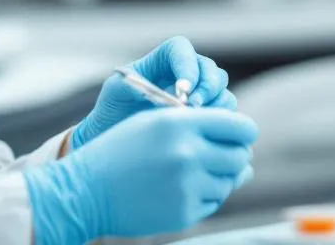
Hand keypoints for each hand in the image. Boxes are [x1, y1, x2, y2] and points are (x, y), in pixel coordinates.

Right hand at [24, 107, 257, 244]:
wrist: (87, 190)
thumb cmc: (121, 151)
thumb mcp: (154, 124)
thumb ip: (200, 130)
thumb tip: (246, 157)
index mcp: (180, 123)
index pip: (240, 126)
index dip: (243, 131)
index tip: (236, 136)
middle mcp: (188, 152)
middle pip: (241, 155)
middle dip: (234, 156)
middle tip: (215, 157)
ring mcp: (188, 185)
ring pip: (230, 181)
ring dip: (217, 177)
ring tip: (187, 174)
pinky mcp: (185, 212)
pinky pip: (213, 202)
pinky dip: (203, 196)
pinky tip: (177, 189)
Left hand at [69, 36, 234, 151]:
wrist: (115, 139)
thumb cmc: (113, 110)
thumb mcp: (115, 92)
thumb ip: (136, 84)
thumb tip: (163, 92)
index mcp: (162, 59)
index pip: (182, 49)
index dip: (187, 65)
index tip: (182, 89)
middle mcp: (185, 74)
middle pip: (210, 69)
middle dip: (207, 87)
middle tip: (192, 106)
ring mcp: (198, 96)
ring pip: (222, 91)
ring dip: (214, 105)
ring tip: (194, 121)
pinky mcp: (206, 117)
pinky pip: (224, 115)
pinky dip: (218, 121)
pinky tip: (201, 132)